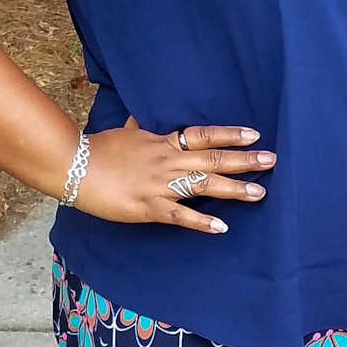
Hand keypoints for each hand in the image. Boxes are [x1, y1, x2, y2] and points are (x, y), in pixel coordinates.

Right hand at [71, 116, 276, 235]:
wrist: (74, 166)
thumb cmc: (98, 149)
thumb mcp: (124, 134)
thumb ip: (138, 129)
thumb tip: (138, 119)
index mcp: (163, 143)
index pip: (204, 135)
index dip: (230, 135)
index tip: (253, 134)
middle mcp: (168, 161)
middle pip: (213, 158)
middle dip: (244, 160)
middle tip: (271, 160)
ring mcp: (160, 185)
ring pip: (204, 185)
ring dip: (234, 189)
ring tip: (259, 192)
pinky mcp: (149, 207)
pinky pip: (180, 215)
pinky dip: (202, 221)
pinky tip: (222, 227)